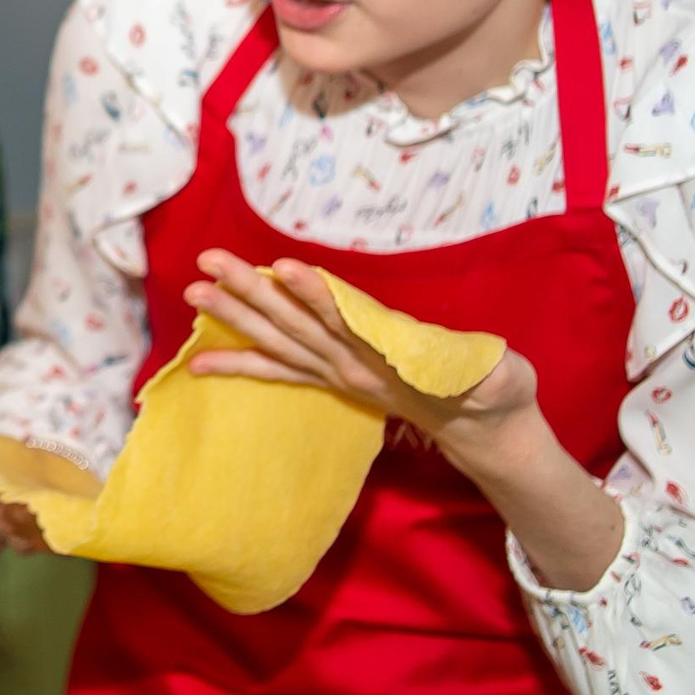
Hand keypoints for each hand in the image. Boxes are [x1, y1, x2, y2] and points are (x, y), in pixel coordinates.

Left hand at [184, 251, 537, 457]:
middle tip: (210, 263)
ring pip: (278, 343)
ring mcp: (336, 376)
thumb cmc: (495, 390)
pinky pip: (276, 373)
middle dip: (253, 292)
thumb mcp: (500, 375)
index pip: (348, 320)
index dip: (317, 295)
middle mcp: (352, 367)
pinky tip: (198, 362)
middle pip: (296, 325)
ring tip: (194, 292)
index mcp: (392, 358)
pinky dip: (238, 364)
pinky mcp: (330, 382)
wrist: (483, 431)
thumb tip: (476, 366)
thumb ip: (483, 370)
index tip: (285, 267)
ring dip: (235, 316)